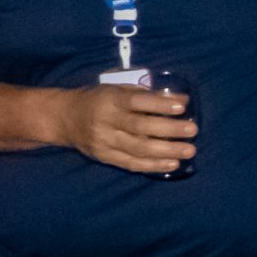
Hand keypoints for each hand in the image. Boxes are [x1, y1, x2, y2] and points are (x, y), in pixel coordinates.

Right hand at [57, 83, 195, 174]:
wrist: (65, 119)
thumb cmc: (98, 100)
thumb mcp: (119, 90)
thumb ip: (149, 95)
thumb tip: (183, 99)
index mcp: (109, 100)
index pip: (136, 102)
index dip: (159, 104)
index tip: (182, 106)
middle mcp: (105, 121)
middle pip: (140, 127)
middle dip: (169, 129)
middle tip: (192, 130)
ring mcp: (104, 141)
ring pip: (138, 149)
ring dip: (166, 151)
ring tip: (188, 151)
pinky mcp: (104, 157)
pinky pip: (131, 163)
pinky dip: (153, 165)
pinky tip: (172, 164)